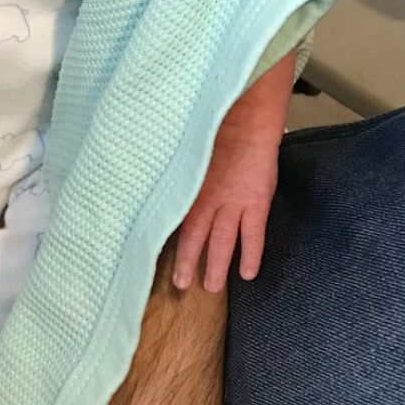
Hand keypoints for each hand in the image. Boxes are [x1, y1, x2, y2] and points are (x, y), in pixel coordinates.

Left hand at [172, 51, 294, 292]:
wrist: (244, 116)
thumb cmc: (212, 124)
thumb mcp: (182, 147)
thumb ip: (173, 166)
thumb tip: (149, 171)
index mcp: (187, 185)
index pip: (173, 219)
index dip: (165, 238)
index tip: (154, 255)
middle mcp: (207, 198)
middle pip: (195, 237)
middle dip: (188, 262)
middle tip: (181, 285)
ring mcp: (233, 203)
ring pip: (222, 242)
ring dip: (216, 266)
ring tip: (210, 287)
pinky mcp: (255, 202)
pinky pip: (253, 235)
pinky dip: (250, 255)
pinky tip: (247, 274)